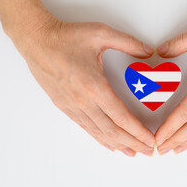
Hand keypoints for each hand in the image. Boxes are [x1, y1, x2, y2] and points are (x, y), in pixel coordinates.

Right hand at [11, 17, 154, 155]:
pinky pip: (85, 127)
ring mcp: (72, 106)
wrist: (36, 40)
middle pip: (112, 130)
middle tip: (147, 152)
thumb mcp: (101, 33)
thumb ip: (128, 43)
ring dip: (118, 145)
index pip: (121, 117)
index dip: (138, 132)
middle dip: (132, 143)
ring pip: (99, 132)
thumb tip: (148, 52)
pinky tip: (109, 144)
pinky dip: (100, 138)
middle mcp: (83, 102)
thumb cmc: (66, 37)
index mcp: (94, 86)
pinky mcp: (64, 107)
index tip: (150, 140)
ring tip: (132, 153)